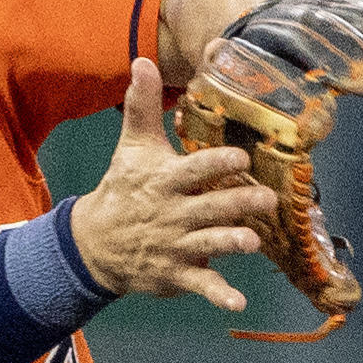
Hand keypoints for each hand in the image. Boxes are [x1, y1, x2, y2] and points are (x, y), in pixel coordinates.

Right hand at [70, 59, 275, 312]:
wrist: (96, 244)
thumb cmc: (125, 189)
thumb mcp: (132, 147)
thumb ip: (143, 106)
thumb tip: (143, 61)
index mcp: (164, 181)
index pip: (193, 170)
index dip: (215, 163)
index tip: (238, 155)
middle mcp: (172, 214)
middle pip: (209, 207)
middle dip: (236, 203)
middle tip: (266, 198)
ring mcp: (175, 246)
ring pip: (208, 245)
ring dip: (229, 244)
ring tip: (252, 241)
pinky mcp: (178, 274)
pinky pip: (201, 286)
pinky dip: (218, 295)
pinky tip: (238, 302)